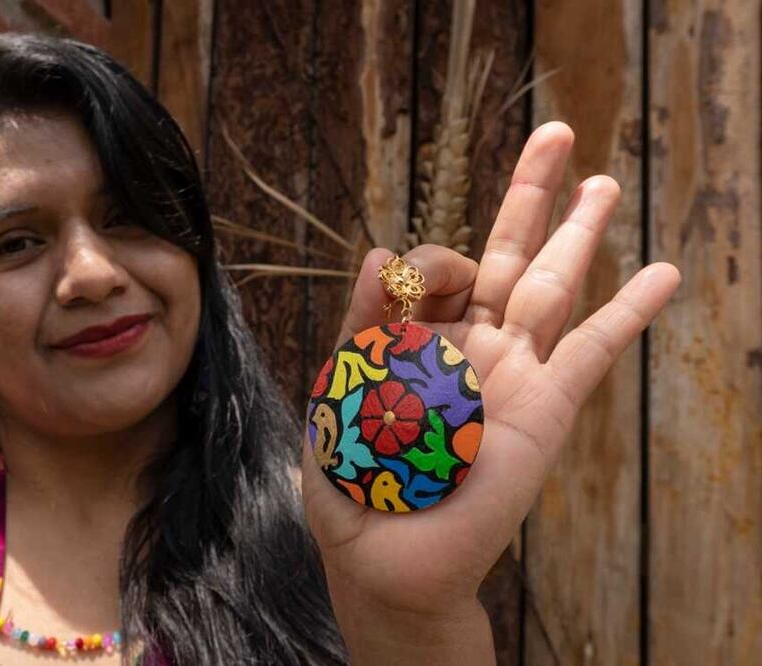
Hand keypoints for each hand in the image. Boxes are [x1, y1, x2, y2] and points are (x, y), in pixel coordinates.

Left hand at [301, 122, 680, 660]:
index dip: (428, 259)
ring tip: (604, 179)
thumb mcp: (338, 395)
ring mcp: (515, 373)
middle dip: (531, 194)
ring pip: (555, 285)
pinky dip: (631, 311)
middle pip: (509, 253)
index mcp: (417, 340)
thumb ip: (362, 324)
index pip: (435, 270)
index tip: (405, 275)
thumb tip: (381, 249)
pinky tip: (663, 273)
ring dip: (581, 231)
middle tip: (557, 134)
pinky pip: (595, 351)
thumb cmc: (354, 485)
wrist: (385, 561)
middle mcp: (472, 346)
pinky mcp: (547, 410)